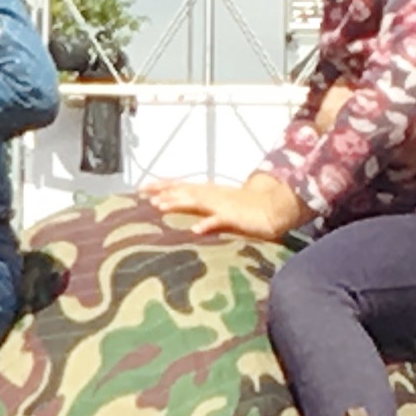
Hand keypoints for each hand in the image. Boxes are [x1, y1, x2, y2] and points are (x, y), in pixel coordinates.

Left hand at [142, 171, 306, 241]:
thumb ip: (201, 210)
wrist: (273, 208)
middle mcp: (212, 195)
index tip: (142, 188)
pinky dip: (208, 224)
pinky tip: (196, 229)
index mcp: (208, 193)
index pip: (181, 186)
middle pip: (184, 191)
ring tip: (159, 206)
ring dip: (178, 203)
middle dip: (164, 192)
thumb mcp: (219, 208)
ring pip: (197, 202)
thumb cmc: (245, 210)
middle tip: (143, 195)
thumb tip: (181, 217)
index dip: (162, 186)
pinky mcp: (235, 218)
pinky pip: (220, 220)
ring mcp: (223, 205)